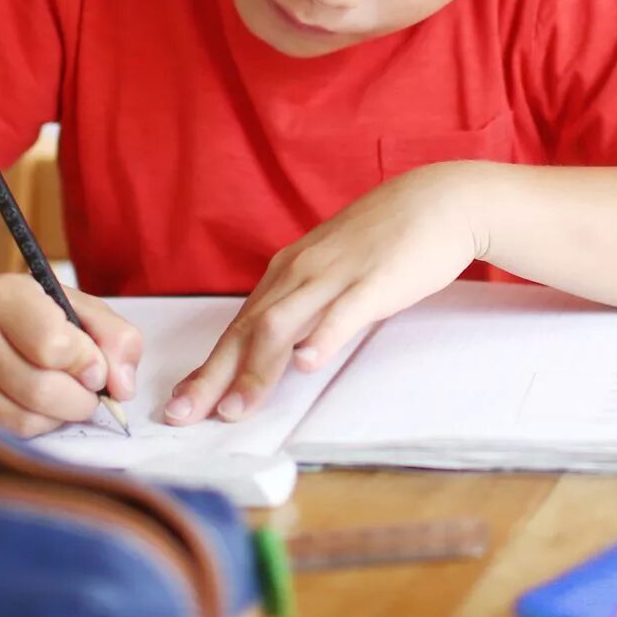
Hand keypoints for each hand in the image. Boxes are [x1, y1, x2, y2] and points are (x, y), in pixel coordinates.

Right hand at [0, 274, 142, 436]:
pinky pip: (11, 432)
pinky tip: (41, 404)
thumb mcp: (80, 307)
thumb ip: (116, 339)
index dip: (88, 364)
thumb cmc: (35, 312)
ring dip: (62, 415)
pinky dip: (39, 424)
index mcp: (5, 295)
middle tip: (88, 388)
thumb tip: (122, 389)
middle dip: (81, 399)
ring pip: (26, 419)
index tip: (95, 366)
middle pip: (42, 390)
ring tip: (65, 393)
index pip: (55, 346)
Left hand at [163, 163, 488, 424]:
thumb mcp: (330, 270)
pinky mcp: (374, 281)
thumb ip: (303, 304)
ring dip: (256, 370)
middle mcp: (300, 273)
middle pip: (248, 330)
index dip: (208, 368)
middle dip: (213, 377)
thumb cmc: (383, 240)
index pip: (238, 327)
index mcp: (288, 272)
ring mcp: (335, 276)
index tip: (180, 404)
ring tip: (235, 409)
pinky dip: (321, 338)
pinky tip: (306, 364)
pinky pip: (342, 312)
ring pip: (283, 326)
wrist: (437, 201)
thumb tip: (278, 347)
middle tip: (182, 416)